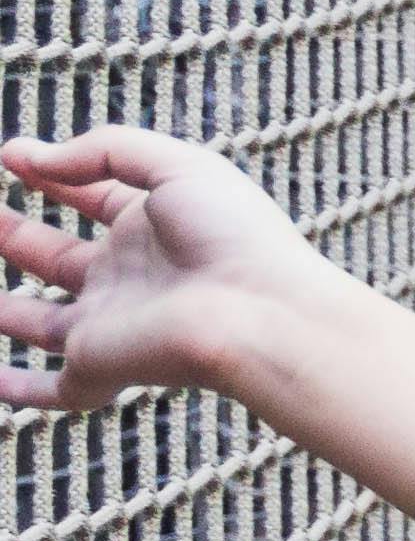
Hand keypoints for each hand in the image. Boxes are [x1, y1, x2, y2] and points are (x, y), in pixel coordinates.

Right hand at [0, 122, 327, 416]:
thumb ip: (104, 151)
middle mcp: (129, 279)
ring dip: (0, 306)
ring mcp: (111, 325)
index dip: (53, 175)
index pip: (94, 199)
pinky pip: (50, 390)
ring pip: (38, 319)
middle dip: (13, 233)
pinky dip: (15, 389)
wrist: (262, 315)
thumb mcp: (176, 166)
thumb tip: (32, 157)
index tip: (11, 155)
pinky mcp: (99, 367)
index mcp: (155, 230)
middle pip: (57, 256)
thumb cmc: (236, 238)